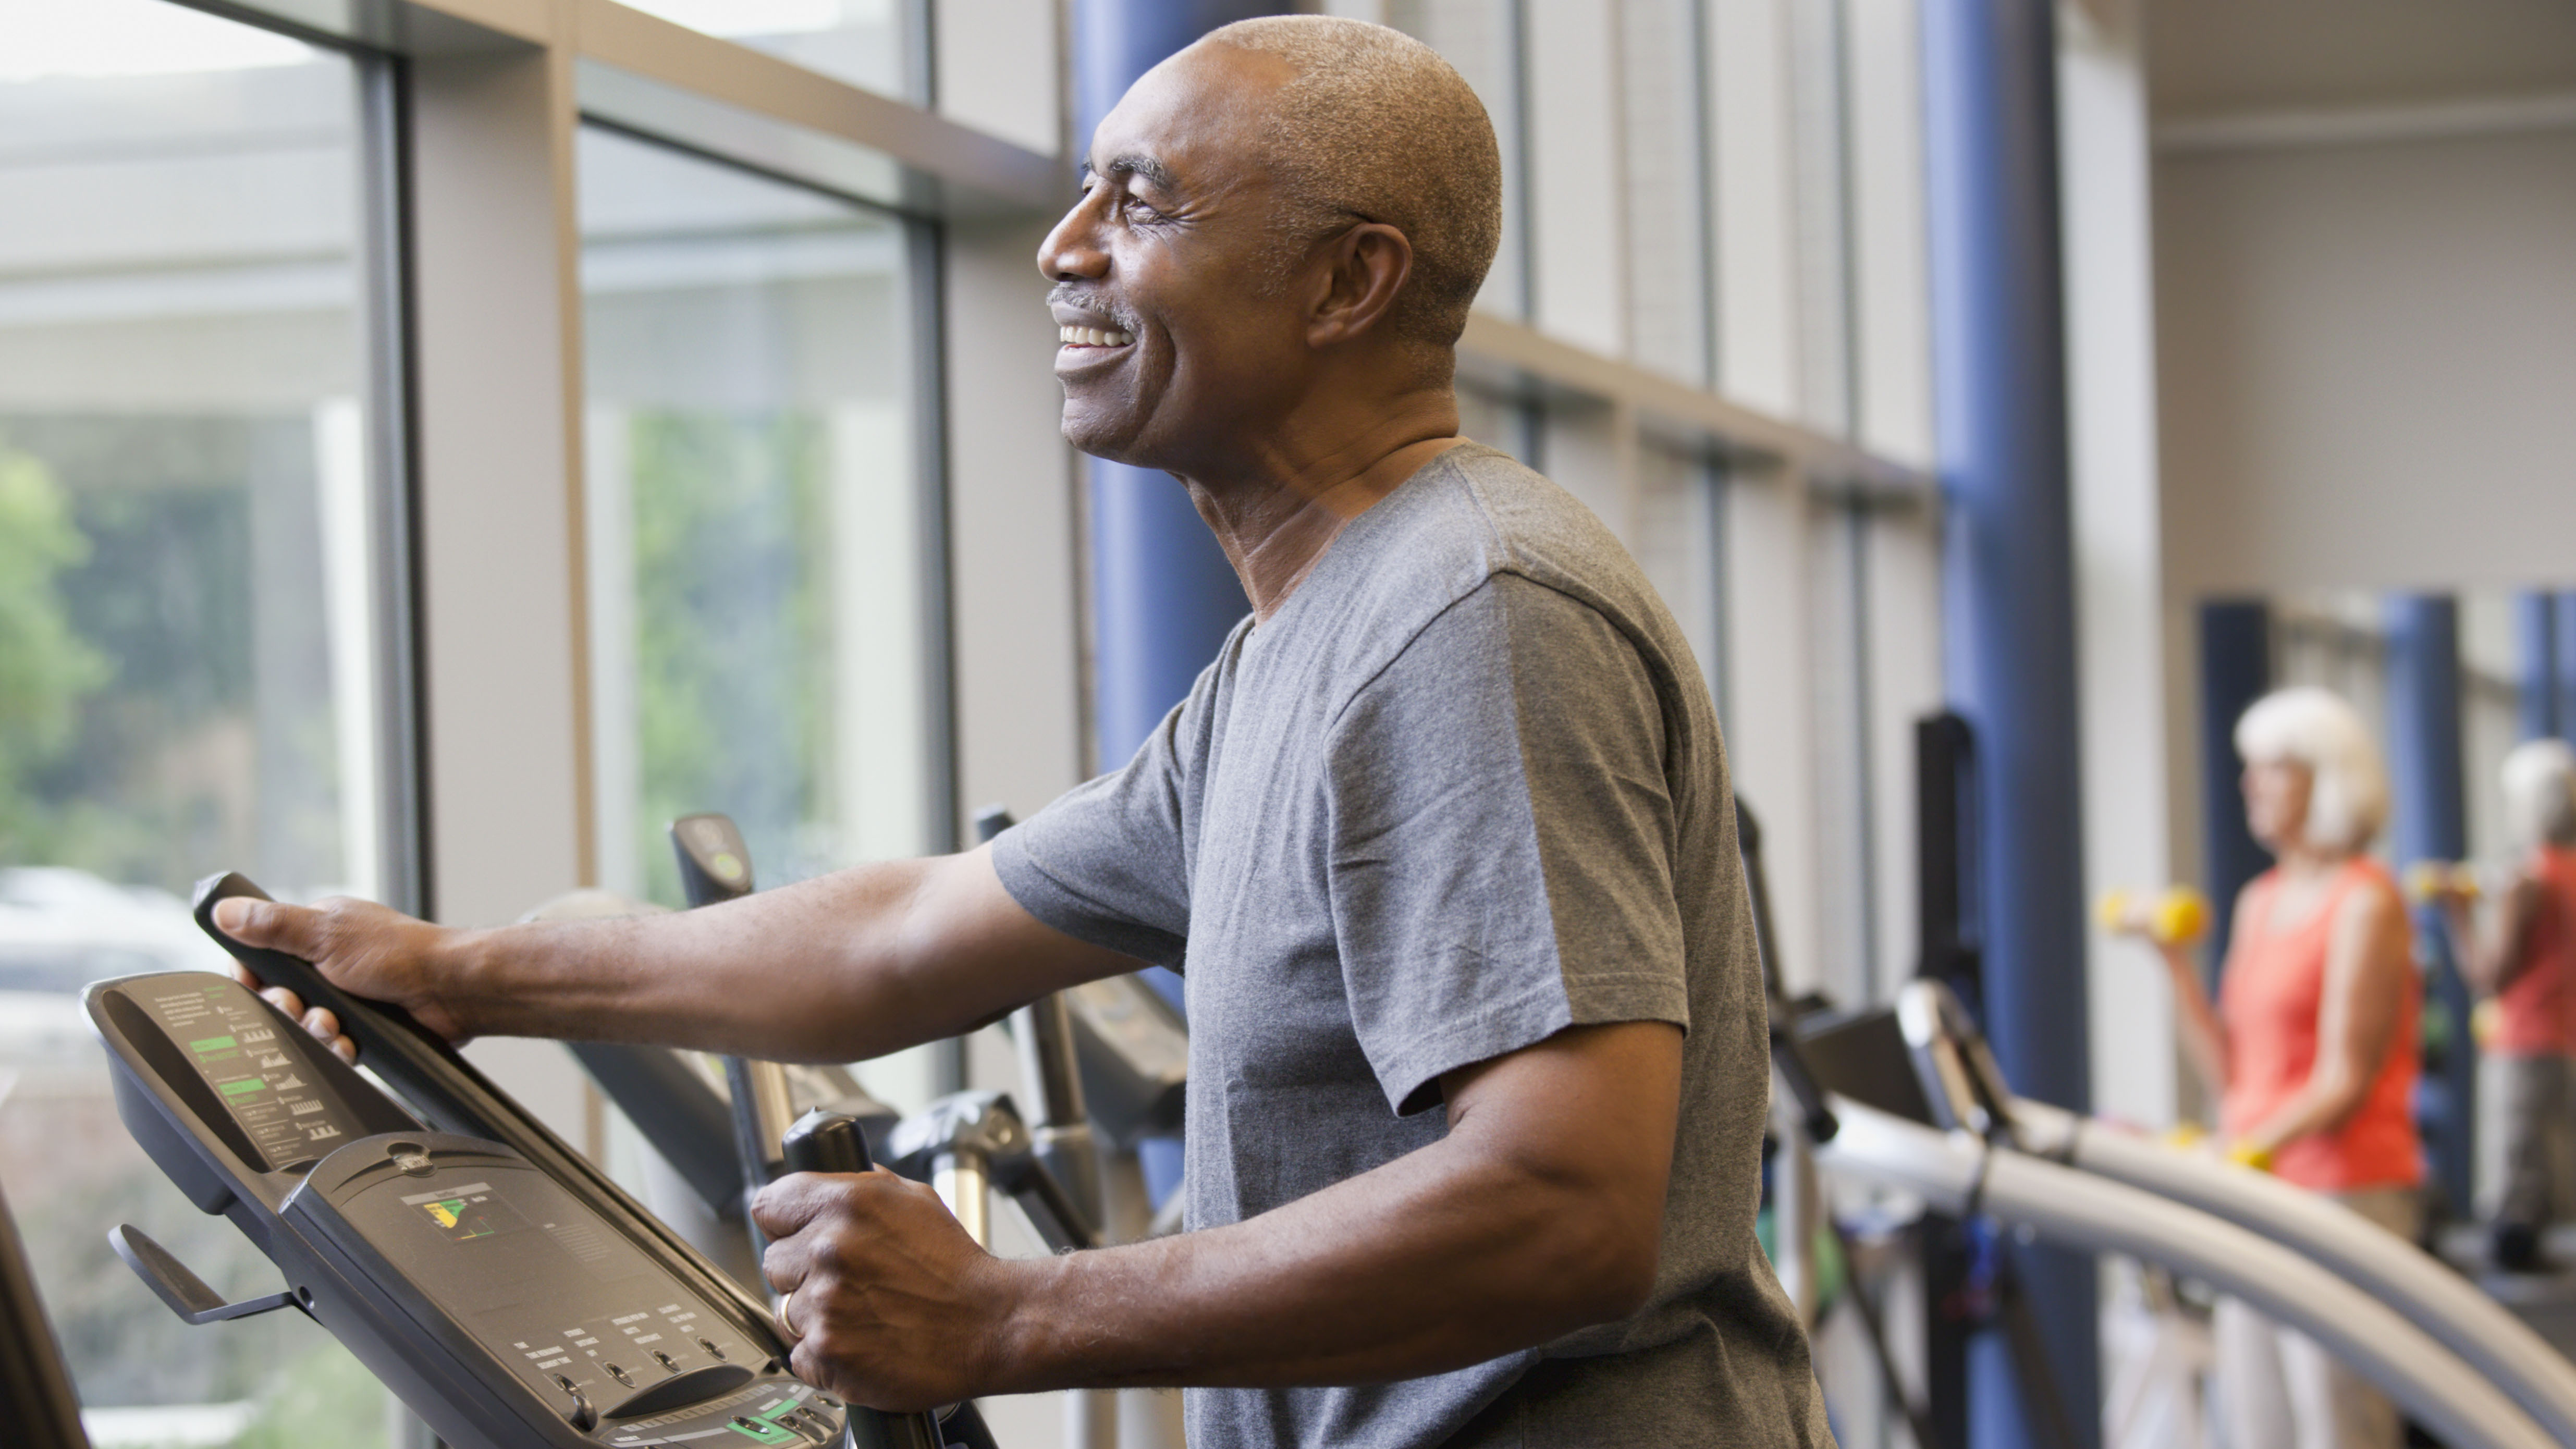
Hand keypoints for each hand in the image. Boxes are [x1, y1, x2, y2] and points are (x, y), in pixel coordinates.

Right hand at [211, 896, 477, 1053]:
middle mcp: (328, 963)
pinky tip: (347, 1044)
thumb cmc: (400, 954)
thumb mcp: (327, 934)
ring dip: (313, 1030)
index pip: (260, 956)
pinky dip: (337, 1048)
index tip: (254, 986)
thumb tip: (224, 909)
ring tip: (333, 1025)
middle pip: (277, 997)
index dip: (252, 977)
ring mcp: (345, 996)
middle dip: (285, 1008)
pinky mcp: (362, 1026)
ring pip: (303, 1025)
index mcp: (317, 932)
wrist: (451, 991)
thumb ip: (274, 925)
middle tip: (301, 1007)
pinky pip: (331, 1046)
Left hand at [753, 1170, 1022, 1409]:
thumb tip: (827, 1180)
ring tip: (863, 1313)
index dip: (785, 1222)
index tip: (797, 1234)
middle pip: (773, 1261)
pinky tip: (862, 1341)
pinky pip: (801, 1353)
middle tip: (848, 1280)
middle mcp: (829, 1250)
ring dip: (816, 1315)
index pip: (768, 1205)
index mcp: (846, 1204)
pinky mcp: (827, 1352)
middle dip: (803, 1271)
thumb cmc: (956, 1267)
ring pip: (786, 1310)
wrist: (990, 1325)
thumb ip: (860, 1186)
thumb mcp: (913, 1199)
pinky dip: (826, 1353)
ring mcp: (825, 1304)